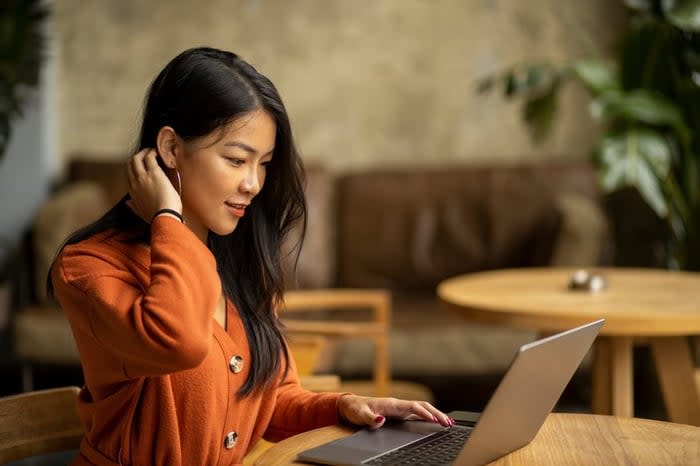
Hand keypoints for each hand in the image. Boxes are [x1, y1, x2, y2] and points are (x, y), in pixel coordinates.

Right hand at [126, 148, 181, 221]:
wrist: (163, 216)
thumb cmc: (156, 217)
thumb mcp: (141, 213)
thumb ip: (134, 207)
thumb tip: (128, 203)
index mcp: (132, 192)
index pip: (129, 176)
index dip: (133, 169)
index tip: (140, 166)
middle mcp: (135, 182)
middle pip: (130, 164)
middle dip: (136, 157)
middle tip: (145, 154)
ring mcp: (143, 176)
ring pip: (137, 158)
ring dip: (143, 152)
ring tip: (150, 150)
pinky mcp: (154, 172)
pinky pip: (149, 157)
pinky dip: (152, 152)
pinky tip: (156, 151)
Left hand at [337, 395, 454, 429]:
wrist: (349, 405)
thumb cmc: (355, 409)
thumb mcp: (360, 415)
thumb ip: (370, 418)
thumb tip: (381, 419)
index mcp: (391, 404)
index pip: (413, 407)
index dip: (424, 413)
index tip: (435, 421)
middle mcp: (398, 404)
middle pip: (422, 406)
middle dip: (437, 414)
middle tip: (449, 424)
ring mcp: (399, 408)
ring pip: (422, 409)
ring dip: (435, 414)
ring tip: (449, 423)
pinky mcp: (398, 413)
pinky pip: (417, 414)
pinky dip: (428, 417)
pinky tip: (435, 422)